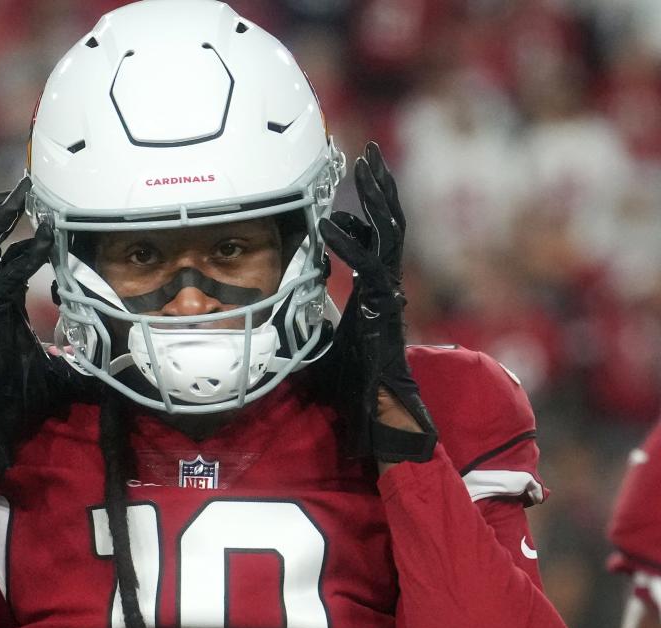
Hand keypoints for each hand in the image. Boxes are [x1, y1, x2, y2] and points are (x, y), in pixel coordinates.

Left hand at [318, 142, 436, 463]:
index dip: (371, 204)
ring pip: (390, 234)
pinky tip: (327, 226)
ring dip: (376, 198)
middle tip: (368, 155)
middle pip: (390, 223)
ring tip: (364, 166)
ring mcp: (388, 293)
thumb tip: (304, 288)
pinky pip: (368, 267)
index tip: (358, 176)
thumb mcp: (330, 332)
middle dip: (380, 187)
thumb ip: (323, 306)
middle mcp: (386, 283)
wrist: (376, 407)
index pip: (378, 234)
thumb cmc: (353, 378)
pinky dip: (348, 244)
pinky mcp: (383, 308)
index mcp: (374, 286)